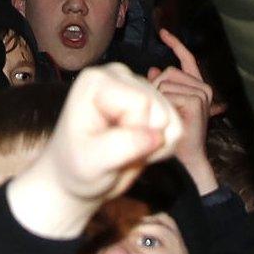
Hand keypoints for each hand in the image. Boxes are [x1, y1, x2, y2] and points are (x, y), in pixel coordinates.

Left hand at [4, 63, 181, 238]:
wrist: (78, 178)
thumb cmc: (77, 168)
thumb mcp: (91, 163)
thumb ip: (121, 146)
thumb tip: (157, 136)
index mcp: (96, 81)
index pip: (141, 102)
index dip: (134, 131)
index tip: (108, 145)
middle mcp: (118, 75)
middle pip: (160, 107)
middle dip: (147, 138)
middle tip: (119, 152)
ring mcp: (136, 86)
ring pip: (172, 116)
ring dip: (156, 144)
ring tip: (128, 151)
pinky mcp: (150, 101)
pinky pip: (177, 124)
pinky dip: (163, 145)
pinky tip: (139, 147)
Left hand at [147, 28, 219, 194]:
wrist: (184, 159)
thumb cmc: (172, 136)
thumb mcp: (164, 107)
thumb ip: (162, 86)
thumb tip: (154, 69)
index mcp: (197, 86)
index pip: (187, 59)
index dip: (175, 44)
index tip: (163, 33)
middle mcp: (203, 87)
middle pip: (169, 71)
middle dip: (156, 88)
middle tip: (158, 111)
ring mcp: (202, 93)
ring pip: (167, 81)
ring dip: (158, 98)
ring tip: (164, 118)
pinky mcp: (197, 100)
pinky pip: (169, 93)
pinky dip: (163, 106)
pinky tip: (170, 120)